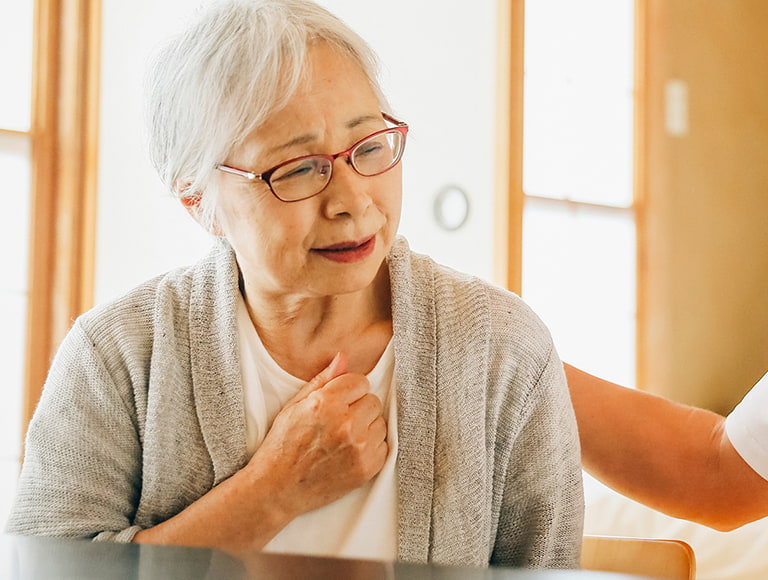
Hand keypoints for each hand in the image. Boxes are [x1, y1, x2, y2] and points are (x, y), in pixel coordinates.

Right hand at [247, 352, 387, 519]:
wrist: (278, 488)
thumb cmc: (282, 445)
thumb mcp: (294, 406)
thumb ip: (322, 380)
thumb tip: (343, 358)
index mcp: (326, 403)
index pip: (360, 382)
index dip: (349, 390)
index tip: (339, 402)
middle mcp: (345, 424)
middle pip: (372, 401)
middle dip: (358, 408)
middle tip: (339, 422)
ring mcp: (358, 447)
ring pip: (380, 423)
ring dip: (366, 427)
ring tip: (343, 438)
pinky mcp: (367, 468)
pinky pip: (384, 446)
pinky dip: (371, 448)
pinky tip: (350, 451)